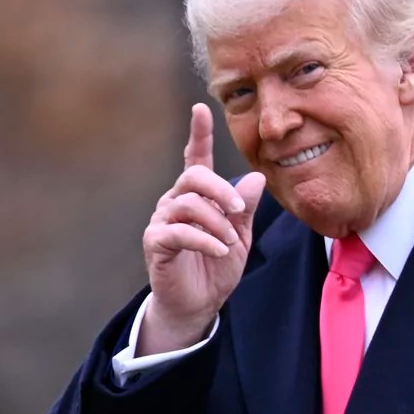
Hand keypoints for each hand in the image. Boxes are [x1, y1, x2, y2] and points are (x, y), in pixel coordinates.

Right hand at [138, 103, 266, 353]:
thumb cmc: (217, 267)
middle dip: (221, 189)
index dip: (198, 134)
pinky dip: (205, 240)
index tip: (200, 108)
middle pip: (194, 177)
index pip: (195, 159)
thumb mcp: (240, 235)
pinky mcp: (156, 242)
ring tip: (230, 242)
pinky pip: (180, 232)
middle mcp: (175, 202)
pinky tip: (220, 251)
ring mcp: (162, 221)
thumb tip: (258, 177)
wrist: (199, 304)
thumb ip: (246, 207)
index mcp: (196, 196)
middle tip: (238, 210)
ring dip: (217, 223)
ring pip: (189, 205)